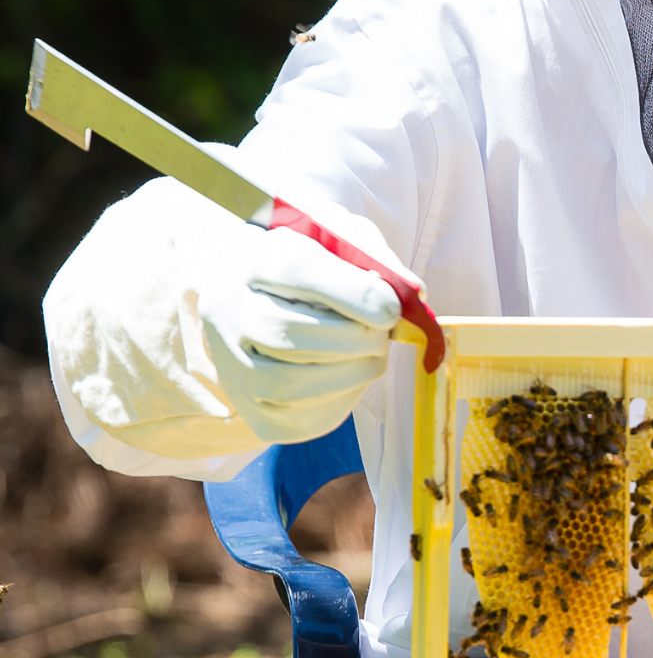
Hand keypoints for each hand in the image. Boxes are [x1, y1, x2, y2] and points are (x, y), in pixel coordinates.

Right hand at [197, 221, 410, 442]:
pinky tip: (351, 377)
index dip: (355, 293)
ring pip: (292, 384)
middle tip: (382, 335)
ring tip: (371, 356)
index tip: (391, 308)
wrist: (250, 300)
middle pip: (292, 334)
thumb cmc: (305, 266)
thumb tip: (415, 292)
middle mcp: (233, 314)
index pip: (299, 272)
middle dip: (356, 339)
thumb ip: (372, 253)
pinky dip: (341, 402)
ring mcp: (236, 368)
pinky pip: (301, 420)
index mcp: (255, 261)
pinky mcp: (254, 411)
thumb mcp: (333, 237)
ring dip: (352, 374)